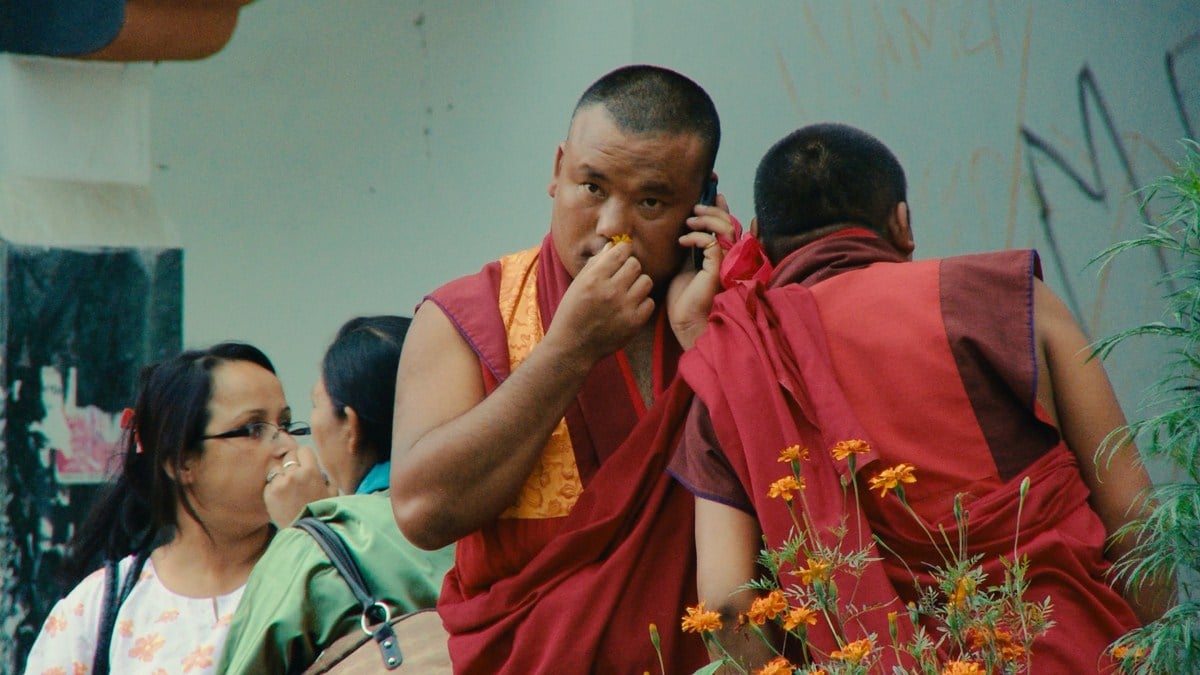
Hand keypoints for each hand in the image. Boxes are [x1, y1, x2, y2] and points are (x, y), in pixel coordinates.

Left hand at [263, 445, 336, 525]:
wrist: (307, 533)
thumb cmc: (322, 513)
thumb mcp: (333, 492)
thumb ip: (326, 477)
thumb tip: (319, 471)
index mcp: (311, 471)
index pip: (303, 450)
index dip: (304, 457)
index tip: (304, 465)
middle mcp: (294, 474)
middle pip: (288, 456)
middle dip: (292, 464)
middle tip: (295, 477)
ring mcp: (280, 483)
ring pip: (277, 469)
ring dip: (281, 475)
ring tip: (288, 489)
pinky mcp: (269, 493)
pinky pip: (269, 483)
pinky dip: (274, 488)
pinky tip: (281, 498)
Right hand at [548, 240, 655, 361]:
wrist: (573, 347)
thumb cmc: (572, 312)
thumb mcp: (578, 284)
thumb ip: (596, 263)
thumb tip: (613, 246)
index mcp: (594, 279)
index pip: (621, 251)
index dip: (621, 251)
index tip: (619, 257)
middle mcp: (610, 291)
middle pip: (635, 265)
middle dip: (629, 268)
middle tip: (621, 277)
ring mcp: (624, 308)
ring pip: (646, 281)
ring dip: (637, 284)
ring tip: (626, 292)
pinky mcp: (634, 323)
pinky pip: (649, 302)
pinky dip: (641, 303)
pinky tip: (629, 307)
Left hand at [668, 192, 735, 347]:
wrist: (685, 322)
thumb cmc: (684, 299)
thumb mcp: (685, 265)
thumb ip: (692, 247)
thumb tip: (687, 227)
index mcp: (723, 255)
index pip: (726, 224)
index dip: (720, 205)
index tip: (711, 189)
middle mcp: (730, 257)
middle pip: (730, 222)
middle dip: (713, 208)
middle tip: (696, 206)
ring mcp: (727, 263)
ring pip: (726, 228)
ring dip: (707, 220)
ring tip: (690, 221)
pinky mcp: (720, 269)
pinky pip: (713, 243)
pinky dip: (697, 237)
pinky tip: (683, 241)